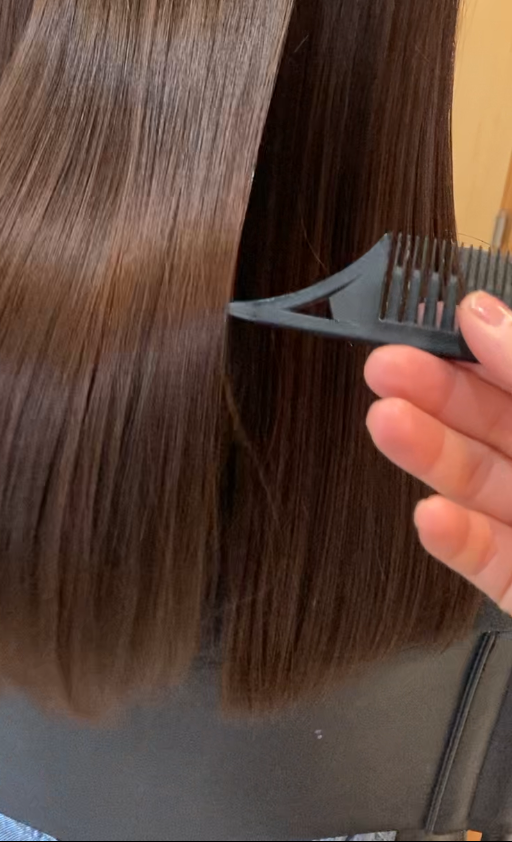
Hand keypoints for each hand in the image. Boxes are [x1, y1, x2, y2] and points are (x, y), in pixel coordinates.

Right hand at [365, 292, 511, 611]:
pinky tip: (427, 515)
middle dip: (435, 392)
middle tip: (380, 366)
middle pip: (493, 420)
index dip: (471, 343)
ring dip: (429, 453)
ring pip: (480, 482)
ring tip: (385, 423)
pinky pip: (485, 559)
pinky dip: (455, 539)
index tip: (420, 319)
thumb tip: (480, 313)